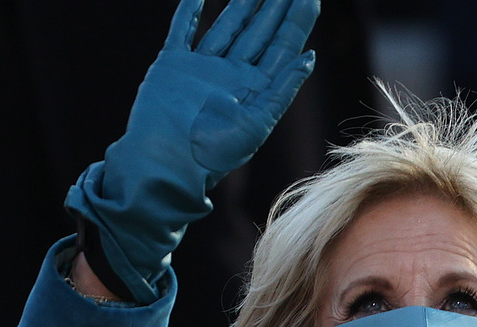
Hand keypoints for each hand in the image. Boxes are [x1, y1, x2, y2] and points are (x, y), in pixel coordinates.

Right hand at [64, 0, 318, 303]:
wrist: (166, 162)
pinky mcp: (174, 65)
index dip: (297, 21)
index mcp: (256, 90)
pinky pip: (183, 31)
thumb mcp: (258, 121)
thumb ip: (283, 87)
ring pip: (228, 26)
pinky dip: (188, 11)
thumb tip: (310, 56)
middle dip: (275, 6)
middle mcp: (232, 76)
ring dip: (242, 5)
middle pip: (260, 32)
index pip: (283, 47)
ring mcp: (203, 69)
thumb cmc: (213, 151)